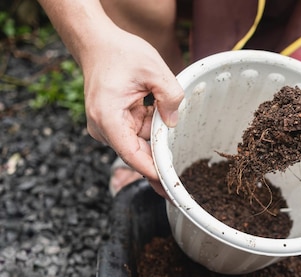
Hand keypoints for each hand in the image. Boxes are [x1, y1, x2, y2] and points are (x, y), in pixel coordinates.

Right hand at [80, 25, 183, 197]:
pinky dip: (152, 132)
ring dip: (158, 142)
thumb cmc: (120, 53)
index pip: (132, 155)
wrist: (97, 43)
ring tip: (174, 143)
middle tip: (182, 188)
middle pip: (137, 155)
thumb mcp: (154, 70)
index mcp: (107, 117)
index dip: (153, 172)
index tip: (171, 188)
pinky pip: (138, 135)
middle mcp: (103, 127)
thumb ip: (170, 97)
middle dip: (160, 165)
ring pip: (139, 146)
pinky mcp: (114, 124)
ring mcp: (107, 127)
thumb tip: (173, 123)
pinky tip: (162, 123)